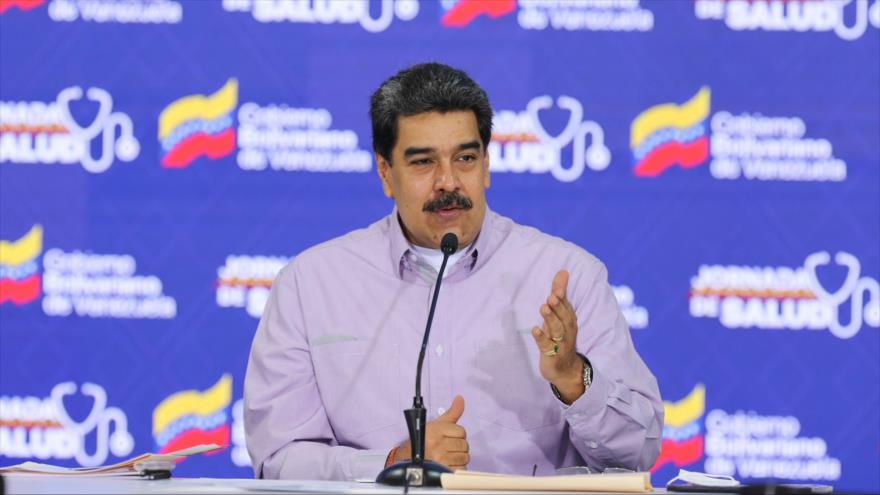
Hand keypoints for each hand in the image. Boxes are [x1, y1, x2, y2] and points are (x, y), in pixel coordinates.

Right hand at [393, 395, 468, 470]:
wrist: (408, 459)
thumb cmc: (423, 440)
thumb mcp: (436, 424)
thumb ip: (452, 412)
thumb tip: (460, 398)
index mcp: (436, 430)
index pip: (461, 431)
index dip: (457, 435)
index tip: (450, 437)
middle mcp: (437, 444)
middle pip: (464, 445)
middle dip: (459, 446)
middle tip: (449, 447)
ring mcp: (439, 459)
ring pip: (465, 457)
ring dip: (460, 457)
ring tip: (449, 456)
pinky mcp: (442, 471)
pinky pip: (461, 468)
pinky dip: (458, 467)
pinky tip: (449, 464)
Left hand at [531, 270, 584, 403]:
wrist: (565, 369)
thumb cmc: (560, 337)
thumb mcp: (559, 315)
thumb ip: (559, 293)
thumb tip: (562, 271)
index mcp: (569, 319)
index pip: (566, 305)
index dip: (562, 296)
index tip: (556, 287)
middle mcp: (567, 330)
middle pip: (563, 317)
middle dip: (558, 307)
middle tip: (551, 296)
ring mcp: (560, 344)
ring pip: (556, 330)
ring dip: (550, 319)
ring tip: (543, 308)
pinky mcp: (551, 355)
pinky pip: (546, 346)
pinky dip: (541, 338)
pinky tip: (535, 330)